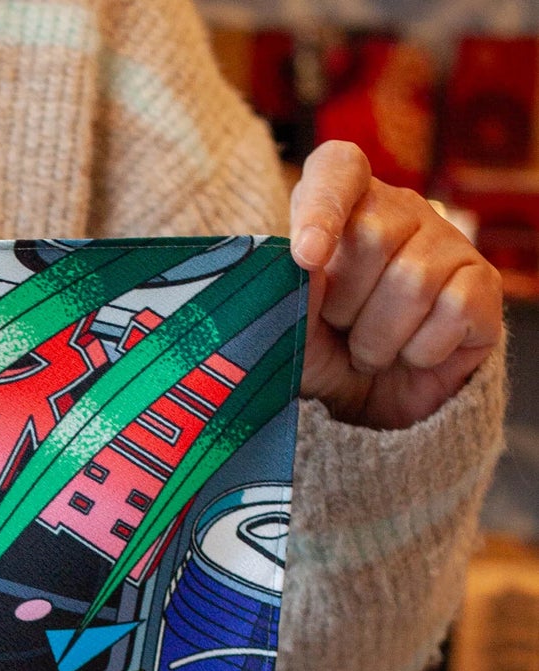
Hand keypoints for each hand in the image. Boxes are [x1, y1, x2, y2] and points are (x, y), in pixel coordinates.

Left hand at [292, 141, 501, 431]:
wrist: (367, 403)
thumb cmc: (322, 353)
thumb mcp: (288, 331)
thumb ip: (286, 296)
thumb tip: (308, 263)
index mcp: (344, 209)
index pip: (337, 169)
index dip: (322, 206)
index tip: (305, 258)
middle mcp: (401, 213)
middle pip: (374, 233)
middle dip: (345, 304)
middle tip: (341, 329)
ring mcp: (448, 244)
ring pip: (414, 279)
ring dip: (377, 339)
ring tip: (369, 352)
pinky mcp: (483, 284)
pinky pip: (453, 311)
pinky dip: (420, 351)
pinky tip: (411, 354)